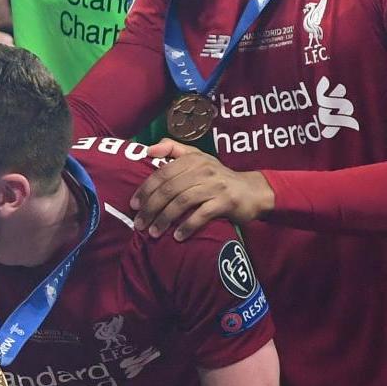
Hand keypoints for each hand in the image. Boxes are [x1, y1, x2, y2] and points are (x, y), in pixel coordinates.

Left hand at [134, 142, 273, 237]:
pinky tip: (177, 237)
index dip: (145, 190)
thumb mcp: (198, 158)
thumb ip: (173, 150)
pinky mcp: (226, 202)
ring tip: (153, 232)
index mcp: (193, 159)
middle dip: (150, 208)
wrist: (253, 191)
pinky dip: (187, 226)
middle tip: (139, 223)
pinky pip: (201, 215)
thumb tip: (148, 149)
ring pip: (182, 202)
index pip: (162, 173)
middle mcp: (203, 170)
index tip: (133, 205)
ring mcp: (215, 186)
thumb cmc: (217, 176)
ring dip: (164, 219)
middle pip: (169, 189)